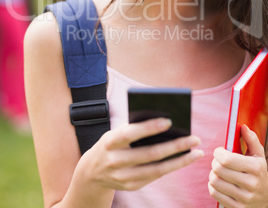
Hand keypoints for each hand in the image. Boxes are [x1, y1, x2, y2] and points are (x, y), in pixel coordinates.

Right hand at [77, 118, 203, 191]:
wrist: (92, 172)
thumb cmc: (111, 144)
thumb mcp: (115, 134)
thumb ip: (134, 129)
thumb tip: (165, 124)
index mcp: (110, 142)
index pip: (130, 133)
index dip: (149, 128)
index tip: (169, 121)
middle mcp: (115, 161)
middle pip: (150, 154)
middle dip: (175, 146)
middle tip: (194, 138)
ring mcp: (123, 177)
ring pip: (157, 169)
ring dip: (180, 161)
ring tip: (197, 152)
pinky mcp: (131, 186)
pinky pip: (155, 176)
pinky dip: (171, 167)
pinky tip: (184, 160)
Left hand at [208, 124, 267, 206]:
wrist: (267, 199)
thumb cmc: (259, 173)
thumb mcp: (259, 156)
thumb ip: (251, 140)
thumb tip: (242, 127)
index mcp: (256, 168)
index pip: (227, 159)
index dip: (218, 152)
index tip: (220, 151)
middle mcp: (251, 184)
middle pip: (218, 169)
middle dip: (215, 162)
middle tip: (219, 161)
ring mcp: (244, 198)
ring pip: (214, 181)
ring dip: (213, 174)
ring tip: (219, 172)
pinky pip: (214, 193)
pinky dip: (213, 186)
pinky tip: (220, 182)